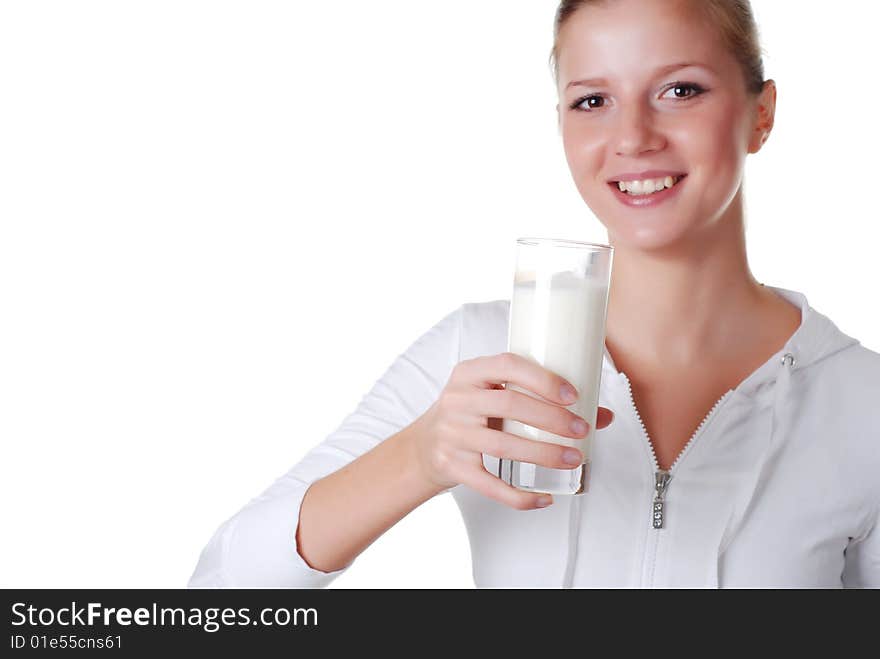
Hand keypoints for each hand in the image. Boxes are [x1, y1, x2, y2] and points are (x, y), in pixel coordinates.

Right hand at [410, 352, 614, 509]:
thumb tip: (602, 415)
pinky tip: (544, 497)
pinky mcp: (452, 467)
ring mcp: (453, 435)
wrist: (423, 447)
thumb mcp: (492, 396)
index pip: (507, 365)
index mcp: (469, 374)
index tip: (574, 395)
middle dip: (552, 419)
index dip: (543, 379)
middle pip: (509, 406)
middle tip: (582, 430)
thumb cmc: (470, 415)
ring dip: (544, 455)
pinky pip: (490, 485)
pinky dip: (520, 495)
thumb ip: (538, 398)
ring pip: (504, 446)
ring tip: (574, 459)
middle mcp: (457, 400)